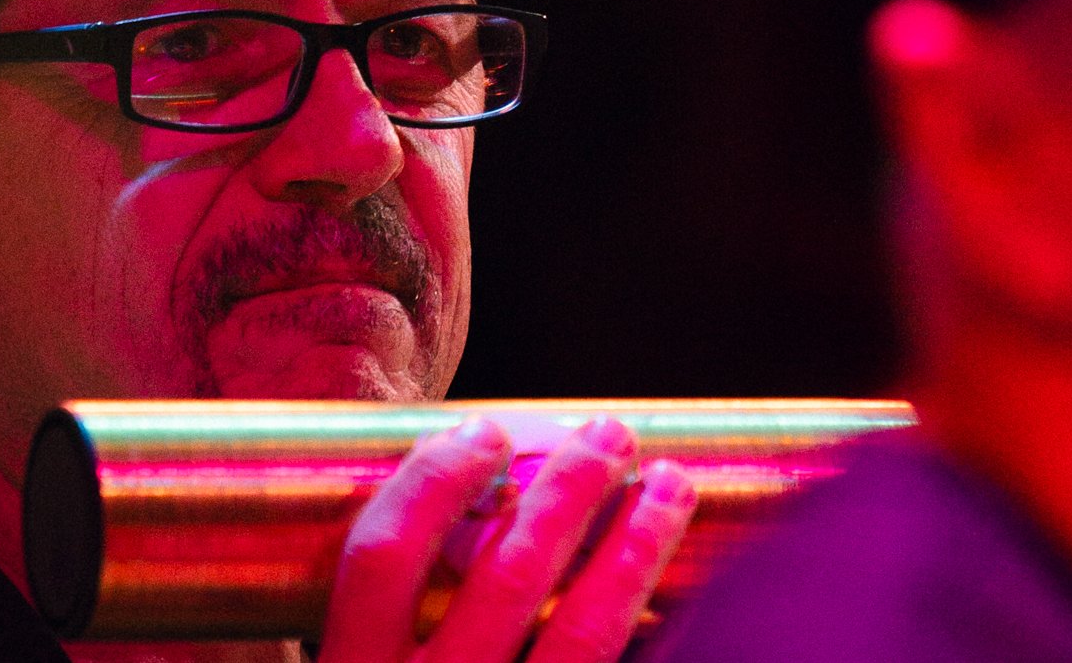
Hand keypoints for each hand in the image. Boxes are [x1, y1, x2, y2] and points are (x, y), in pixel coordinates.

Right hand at [318, 415, 695, 662]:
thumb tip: (438, 543)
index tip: (485, 430)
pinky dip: (661, 641)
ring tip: (672, 483)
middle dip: (568, 486)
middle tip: (610, 432)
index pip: (383, 557)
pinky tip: (695, 603)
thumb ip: (377, 649)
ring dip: (639, 544)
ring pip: (586, 632)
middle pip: (503, 573)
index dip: (436, 479)